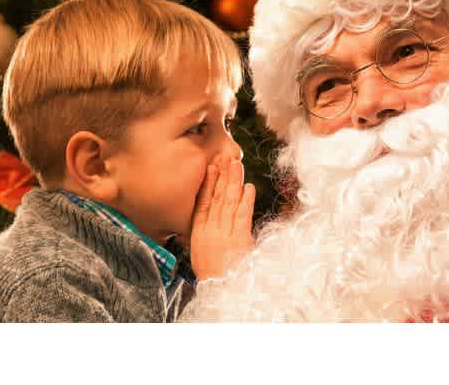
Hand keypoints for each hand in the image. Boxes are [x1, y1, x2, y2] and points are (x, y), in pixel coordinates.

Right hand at [189, 157, 255, 280]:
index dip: (208, 183)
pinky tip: (248, 187)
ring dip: (234, 182)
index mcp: (199, 233)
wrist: (219, 292)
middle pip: (218, 198)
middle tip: (227, 157)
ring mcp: (224, 234)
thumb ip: (205, 234)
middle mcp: (210, 230)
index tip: (212, 166)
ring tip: (237, 165)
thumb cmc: (212, 274)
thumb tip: (207, 217)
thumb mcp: (201, 252)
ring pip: (229, 202)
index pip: (203, 202)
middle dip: (223, 176)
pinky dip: (246, 201)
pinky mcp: (239, 240)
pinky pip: (242, 216)